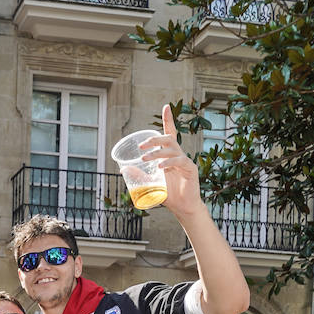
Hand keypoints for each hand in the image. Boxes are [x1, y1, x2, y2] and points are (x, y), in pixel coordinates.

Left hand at [140, 105, 203, 220]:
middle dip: (154, 140)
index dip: (168, 120)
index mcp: (170, 155)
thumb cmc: (168, 194)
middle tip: (141, 146)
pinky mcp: (190, 169)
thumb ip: (139, 174)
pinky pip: (179, 161)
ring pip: (172, 149)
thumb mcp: (150, 182)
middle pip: (168, 139)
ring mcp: (185, 161)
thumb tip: (123, 168)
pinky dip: (168, 163)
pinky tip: (160, 167)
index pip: (170, 133)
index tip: (166, 106)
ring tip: (144, 158)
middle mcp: (179, 154)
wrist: (182, 207)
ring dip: (157, 152)